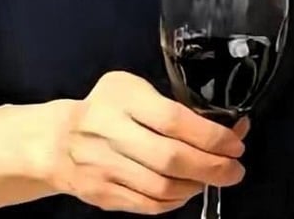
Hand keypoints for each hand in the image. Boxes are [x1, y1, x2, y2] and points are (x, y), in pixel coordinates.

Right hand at [37, 71, 247, 213]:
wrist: (57, 141)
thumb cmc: (107, 107)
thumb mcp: (134, 88)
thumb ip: (174, 103)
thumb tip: (229, 123)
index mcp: (124, 100)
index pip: (175, 120)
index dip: (211, 135)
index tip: (235, 143)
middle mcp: (111, 134)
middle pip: (171, 158)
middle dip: (213, 167)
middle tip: (235, 169)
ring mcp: (104, 168)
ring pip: (162, 187)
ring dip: (197, 185)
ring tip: (214, 178)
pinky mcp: (102, 195)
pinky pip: (149, 205)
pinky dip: (176, 201)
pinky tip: (188, 190)